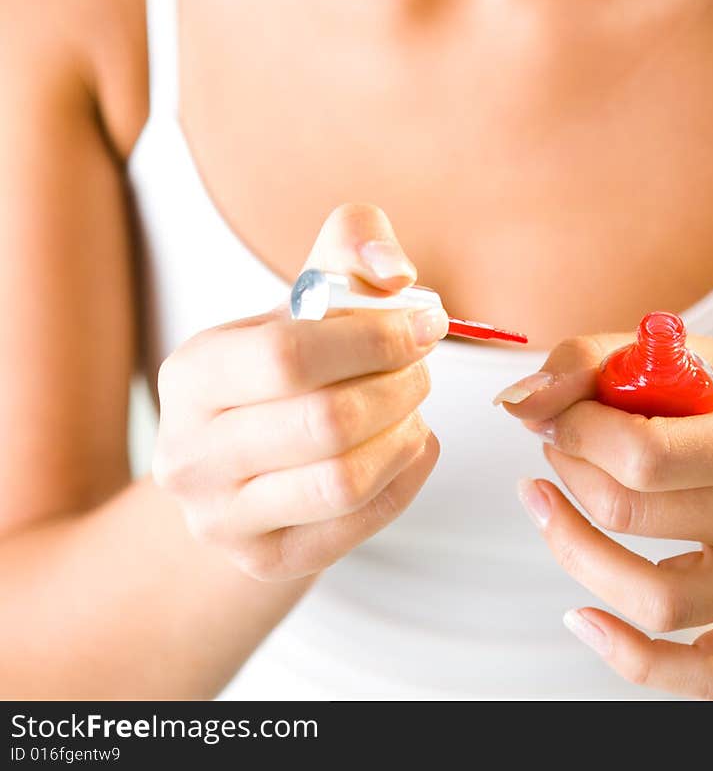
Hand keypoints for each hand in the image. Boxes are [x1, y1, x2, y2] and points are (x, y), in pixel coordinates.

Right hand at [152, 203, 447, 580]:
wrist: (245, 457)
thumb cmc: (287, 361)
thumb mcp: (307, 294)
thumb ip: (352, 248)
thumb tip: (395, 271)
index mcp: (192, 372)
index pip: (289, 357)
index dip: (374, 339)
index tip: (424, 323)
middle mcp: (190, 453)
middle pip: (326, 423)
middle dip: (398, 387)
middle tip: (422, 367)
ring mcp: (221, 518)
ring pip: (345, 481)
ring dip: (404, 433)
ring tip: (413, 405)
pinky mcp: (265, 561)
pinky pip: (361, 521)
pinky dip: (406, 476)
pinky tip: (408, 443)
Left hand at [495, 332, 712, 699]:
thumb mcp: (670, 354)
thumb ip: (587, 364)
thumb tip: (516, 404)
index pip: (647, 454)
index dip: (576, 432)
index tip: (555, 413)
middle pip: (636, 518)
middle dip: (570, 472)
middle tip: (554, 442)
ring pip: (658, 603)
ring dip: (574, 550)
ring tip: (544, 502)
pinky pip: (702, 676)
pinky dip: (634, 659)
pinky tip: (581, 616)